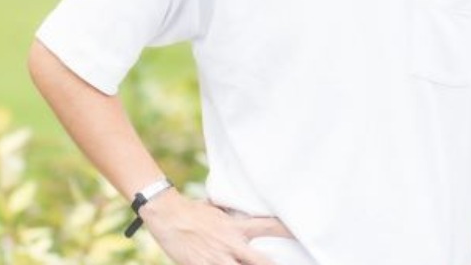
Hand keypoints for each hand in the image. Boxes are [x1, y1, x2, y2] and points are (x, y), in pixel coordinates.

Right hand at [139, 189, 293, 264]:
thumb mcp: (217, 211)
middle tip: (288, 264)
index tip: (301, 233)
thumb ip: (231, 216)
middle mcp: (231, 244)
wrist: (169, 215)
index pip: (268, 227)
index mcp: (236, 227)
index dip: (286, 231)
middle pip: (261, 261)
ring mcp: (217, 259)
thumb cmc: (193, 211)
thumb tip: (240, 212)